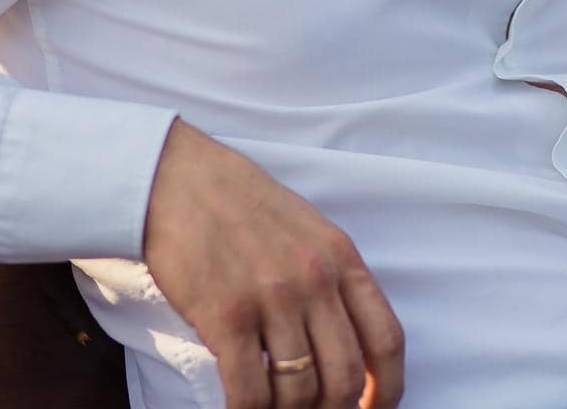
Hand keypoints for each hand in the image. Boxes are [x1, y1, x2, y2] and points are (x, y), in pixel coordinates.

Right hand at [142, 117, 404, 408]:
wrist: (179, 179)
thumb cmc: (242, 204)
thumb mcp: (307, 228)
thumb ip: (333, 277)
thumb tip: (349, 343)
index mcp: (340, 256)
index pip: (386, 339)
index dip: (387, 389)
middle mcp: (314, 279)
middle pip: (346, 376)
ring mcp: (273, 298)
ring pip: (300, 392)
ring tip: (273, 408)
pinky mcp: (228, 316)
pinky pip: (250, 392)